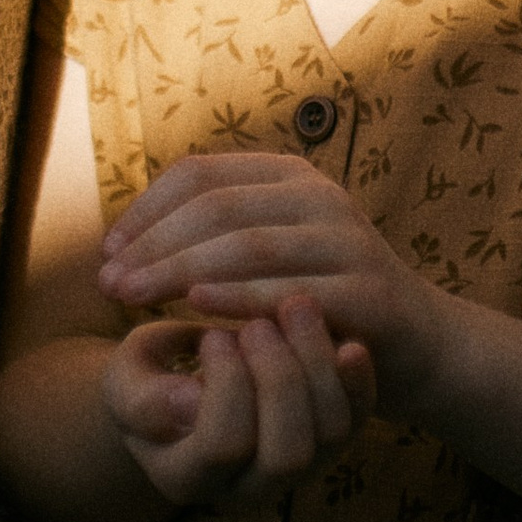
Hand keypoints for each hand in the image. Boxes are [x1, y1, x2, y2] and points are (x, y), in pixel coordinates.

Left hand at [101, 155, 451, 415]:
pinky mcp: (367, 288)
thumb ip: (212, 239)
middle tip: (107, 284)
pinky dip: (237, 295)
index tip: (106, 252)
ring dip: (179, 270)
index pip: (199, 175)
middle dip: (152, 245)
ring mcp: (347, 239)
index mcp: (290, 177)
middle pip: (216, 208)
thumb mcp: (268, 254)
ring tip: (132, 297)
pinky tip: (193, 306)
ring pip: (247, 244)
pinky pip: (289, 289)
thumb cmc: (320, 302)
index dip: (144, 210)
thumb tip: (122, 244)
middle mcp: (320, 197)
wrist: (414, 346)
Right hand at [101, 302, 374, 509]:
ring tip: (295, 308)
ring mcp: (295, 470)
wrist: (182, 388)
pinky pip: (359, 419)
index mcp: (186, 479)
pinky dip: (359, 381)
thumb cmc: (148, 380)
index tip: (213, 334)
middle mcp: (247, 489)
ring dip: (319, 367)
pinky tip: (349, 340)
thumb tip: (189, 403)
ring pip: (331, 435)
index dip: (226, 385)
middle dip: (280, 378)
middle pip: (287, 455)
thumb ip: (143, 398)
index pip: (223, 447)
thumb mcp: (126, 382)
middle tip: (259, 322)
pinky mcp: (331, 441)